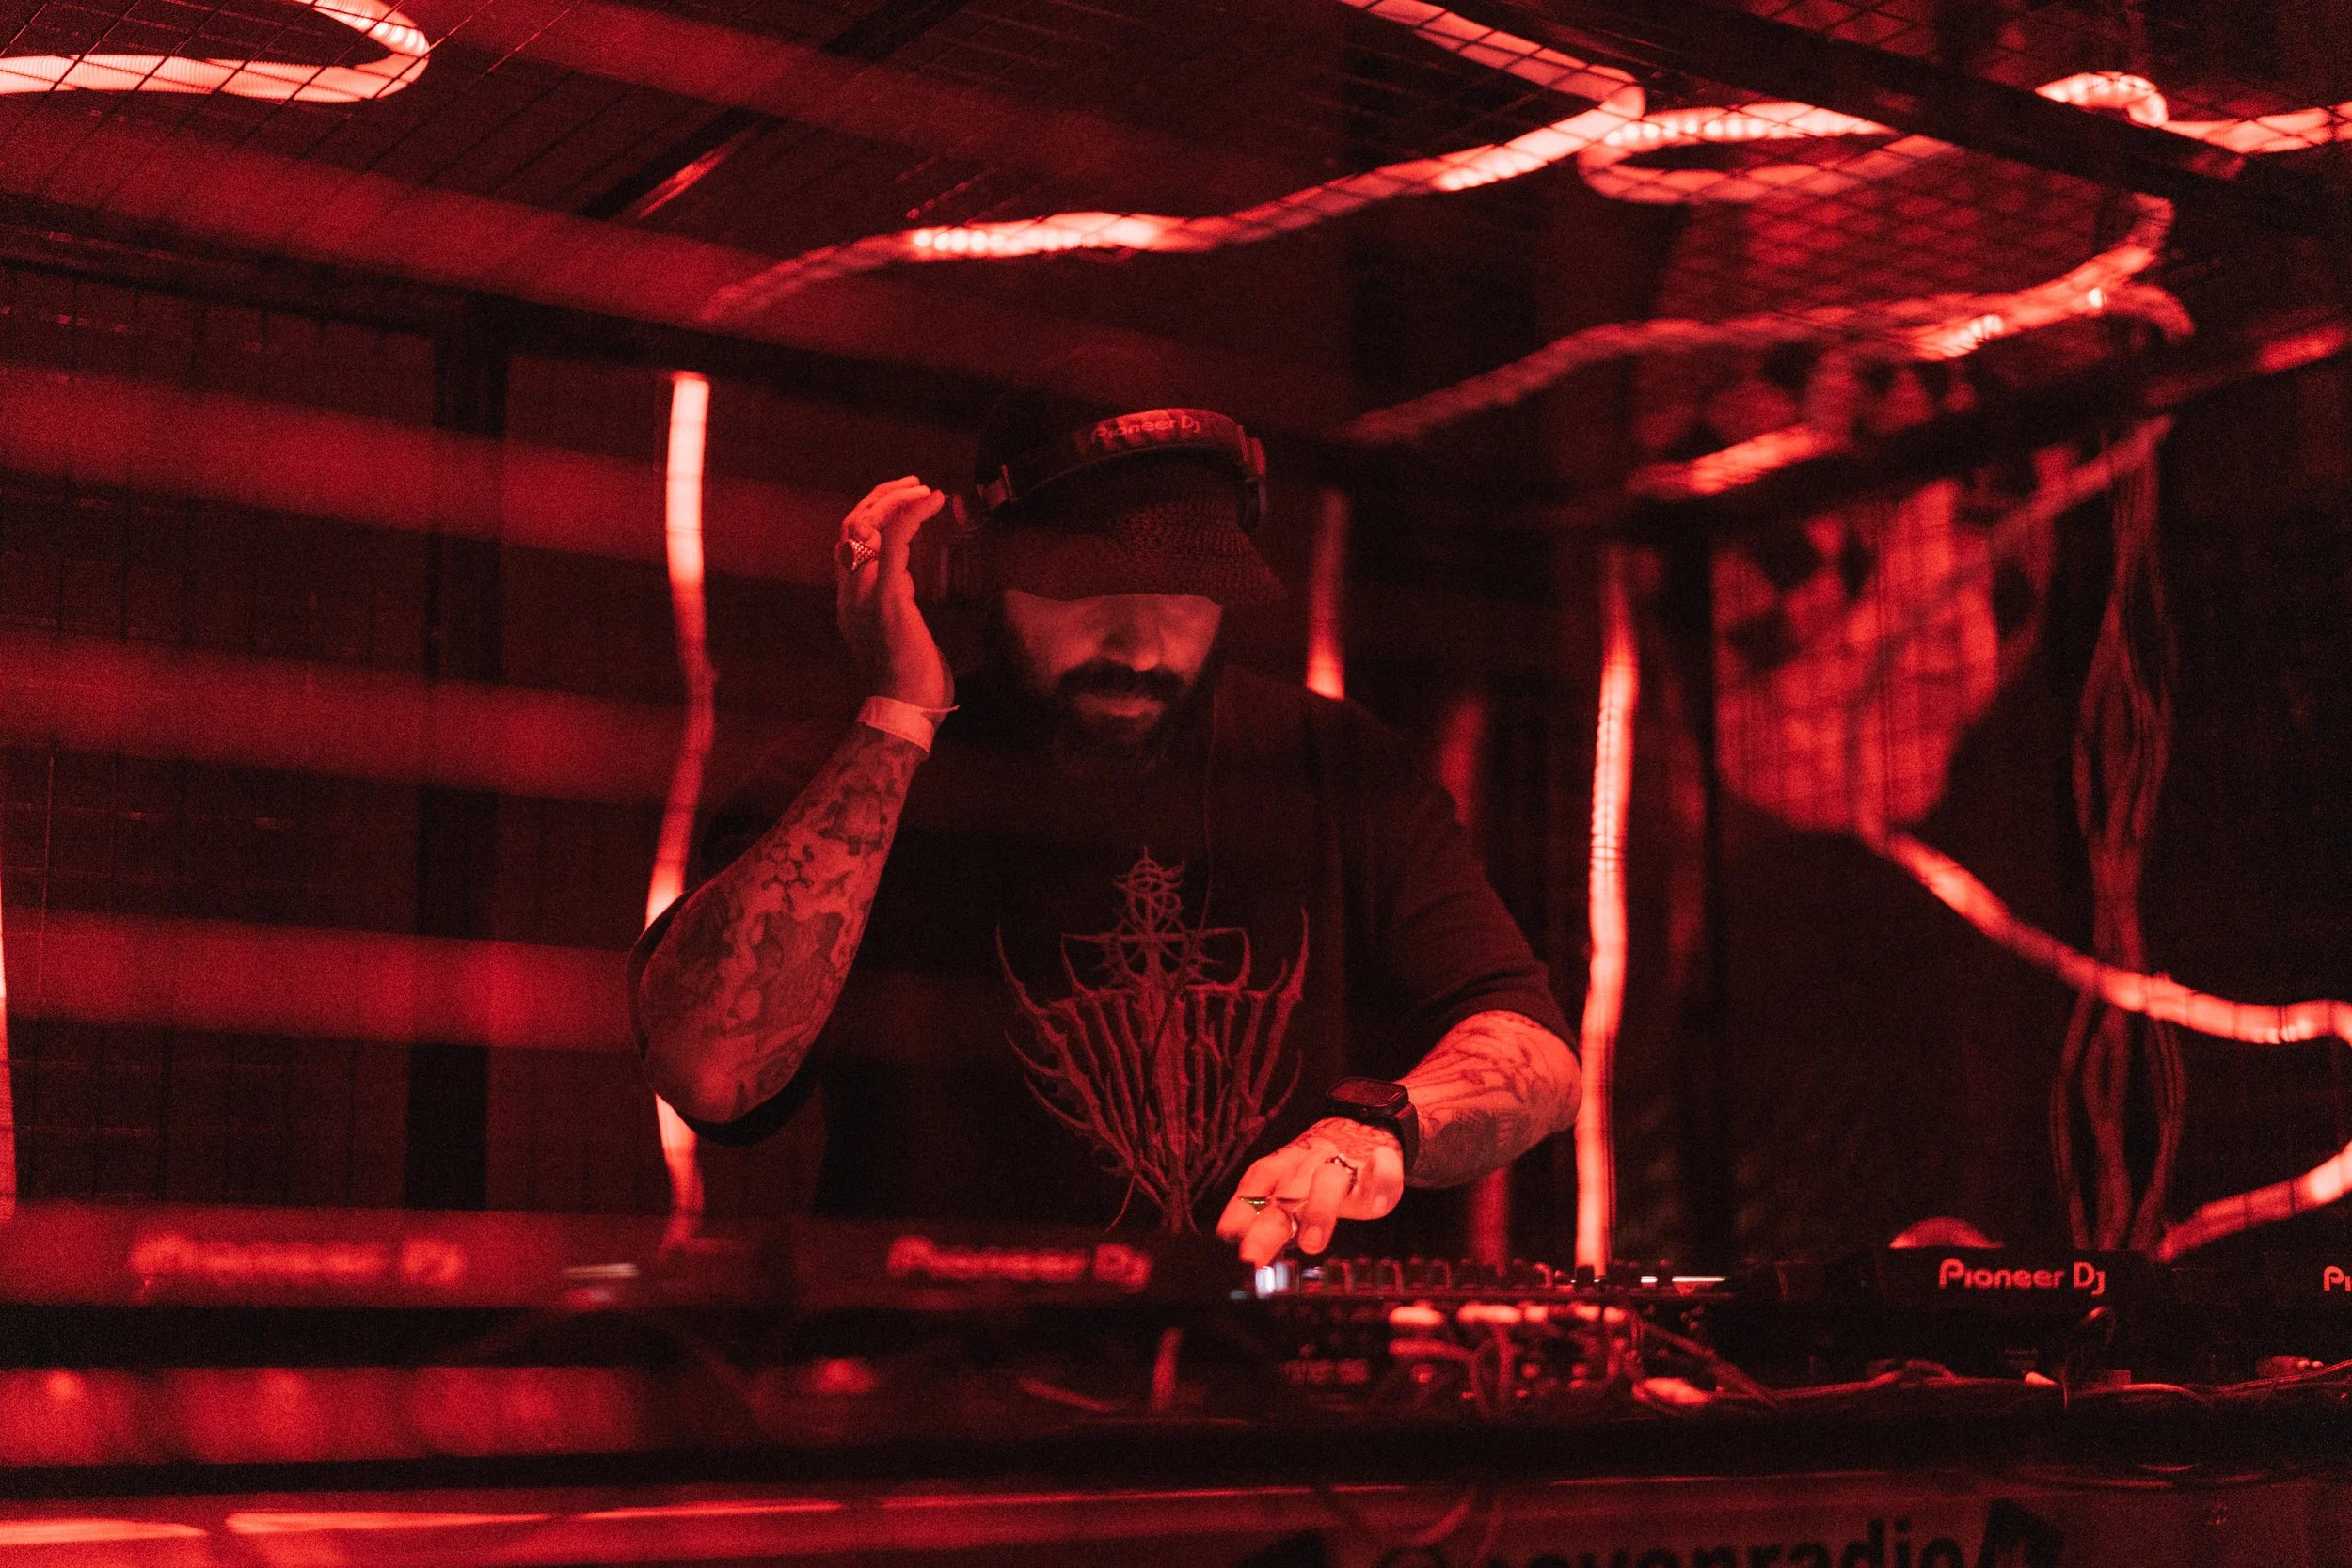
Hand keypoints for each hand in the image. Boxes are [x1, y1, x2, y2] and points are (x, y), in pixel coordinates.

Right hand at [835, 477, 953, 710]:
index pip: (848, 543)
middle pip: (850, 526)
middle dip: (881, 497)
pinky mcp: (888, 597)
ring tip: (924, 490)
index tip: (902, 502)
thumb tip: (908, 587)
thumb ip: (894, 605)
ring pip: (865, 525)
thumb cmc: (911, 683)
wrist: (906, 712)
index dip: (871, 515)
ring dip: (895, 499)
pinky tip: (932, 500)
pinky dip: (912, 513)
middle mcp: (850, 593)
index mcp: (850, 601)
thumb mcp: (895, 634)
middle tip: (914, 486)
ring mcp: (864, 594)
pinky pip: (894, 540)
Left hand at [1215, 1118, 1405, 1266]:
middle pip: (1284, 1198)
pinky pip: (1382, 1172)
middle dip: (1266, 1229)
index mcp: (1282, 1175)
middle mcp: (1308, 1170)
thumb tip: (1235, 1256)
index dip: (1236, 1215)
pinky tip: (1377, 1188)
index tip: (1222, 1244)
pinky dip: (1381, 1176)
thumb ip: (1267, 1219)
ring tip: (1311, 1244)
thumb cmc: (1320, 1169)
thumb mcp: (1291, 1188)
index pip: (1252, 1191)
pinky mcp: (1380, 1166)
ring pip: (1328, 1182)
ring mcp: (1344, 1168)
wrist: (1367, 1123)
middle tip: (1250, 1256)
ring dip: (1319, 1211)